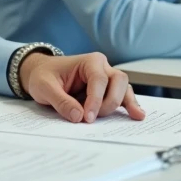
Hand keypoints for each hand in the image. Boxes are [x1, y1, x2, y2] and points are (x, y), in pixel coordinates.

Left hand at [18, 51, 144, 123]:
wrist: (42, 74)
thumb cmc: (44, 76)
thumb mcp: (45, 88)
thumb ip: (61, 101)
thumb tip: (78, 117)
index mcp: (89, 61)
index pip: (99, 80)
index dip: (95, 100)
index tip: (88, 118)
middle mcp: (103, 67)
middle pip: (118, 81)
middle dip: (110, 101)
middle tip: (93, 119)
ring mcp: (107, 79)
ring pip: (124, 88)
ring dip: (124, 104)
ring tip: (133, 117)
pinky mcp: (107, 91)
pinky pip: (122, 97)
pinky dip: (129, 106)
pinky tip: (137, 115)